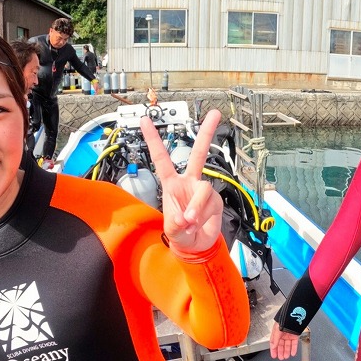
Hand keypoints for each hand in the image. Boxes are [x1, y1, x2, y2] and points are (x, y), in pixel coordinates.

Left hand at [140, 109, 223, 253]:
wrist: (196, 246)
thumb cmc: (180, 233)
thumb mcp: (171, 230)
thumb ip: (176, 222)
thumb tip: (186, 216)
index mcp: (172, 183)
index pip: (162, 159)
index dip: (153, 140)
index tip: (145, 120)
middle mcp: (189, 182)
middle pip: (199, 154)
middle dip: (207, 133)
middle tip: (215, 113)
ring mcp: (203, 191)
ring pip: (203, 189)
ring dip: (196, 207)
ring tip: (190, 222)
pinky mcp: (216, 200)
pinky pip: (211, 203)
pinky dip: (203, 215)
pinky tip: (199, 223)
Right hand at [269, 322, 299, 359]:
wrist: (292, 316)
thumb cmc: (283, 321)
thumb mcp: (277, 330)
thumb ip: (275, 339)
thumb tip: (273, 346)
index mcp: (276, 333)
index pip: (274, 343)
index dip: (273, 350)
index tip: (274, 355)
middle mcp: (282, 335)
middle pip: (281, 345)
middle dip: (280, 352)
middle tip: (280, 358)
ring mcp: (289, 336)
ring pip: (287, 345)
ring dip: (287, 351)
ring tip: (286, 357)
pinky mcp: (295, 336)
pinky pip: (294, 344)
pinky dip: (294, 349)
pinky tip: (293, 353)